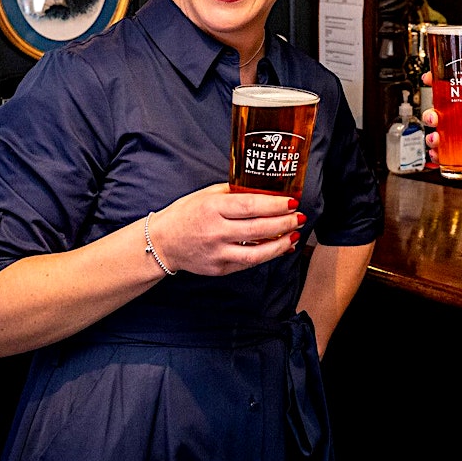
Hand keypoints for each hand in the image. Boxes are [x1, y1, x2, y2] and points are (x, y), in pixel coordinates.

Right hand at [147, 184, 303, 275]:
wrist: (162, 243)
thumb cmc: (186, 214)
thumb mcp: (207, 195)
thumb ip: (234, 193)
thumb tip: (265, 191)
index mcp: (213, 208)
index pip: (251, 206)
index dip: (275, 205)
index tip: (292, 202)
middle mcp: (215, 232)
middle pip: (258, 230)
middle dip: (284, 223)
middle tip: (300, 217)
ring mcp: (217, 253)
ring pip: (257, 253)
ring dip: (280, 244)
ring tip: (294, 235)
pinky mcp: (219, 269)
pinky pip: (248, 263)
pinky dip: (267, 255)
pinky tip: (280, 247)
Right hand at [420, 71, 461, 190]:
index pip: (455, 85)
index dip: (438, 80)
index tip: (429, 78)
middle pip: (441, 111)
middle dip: (430, 112)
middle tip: (433, 116)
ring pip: (440, 133)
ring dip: (432, 135)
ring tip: (436, 138)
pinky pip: (448, 154)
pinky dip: (438, 155)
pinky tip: (438, 155)